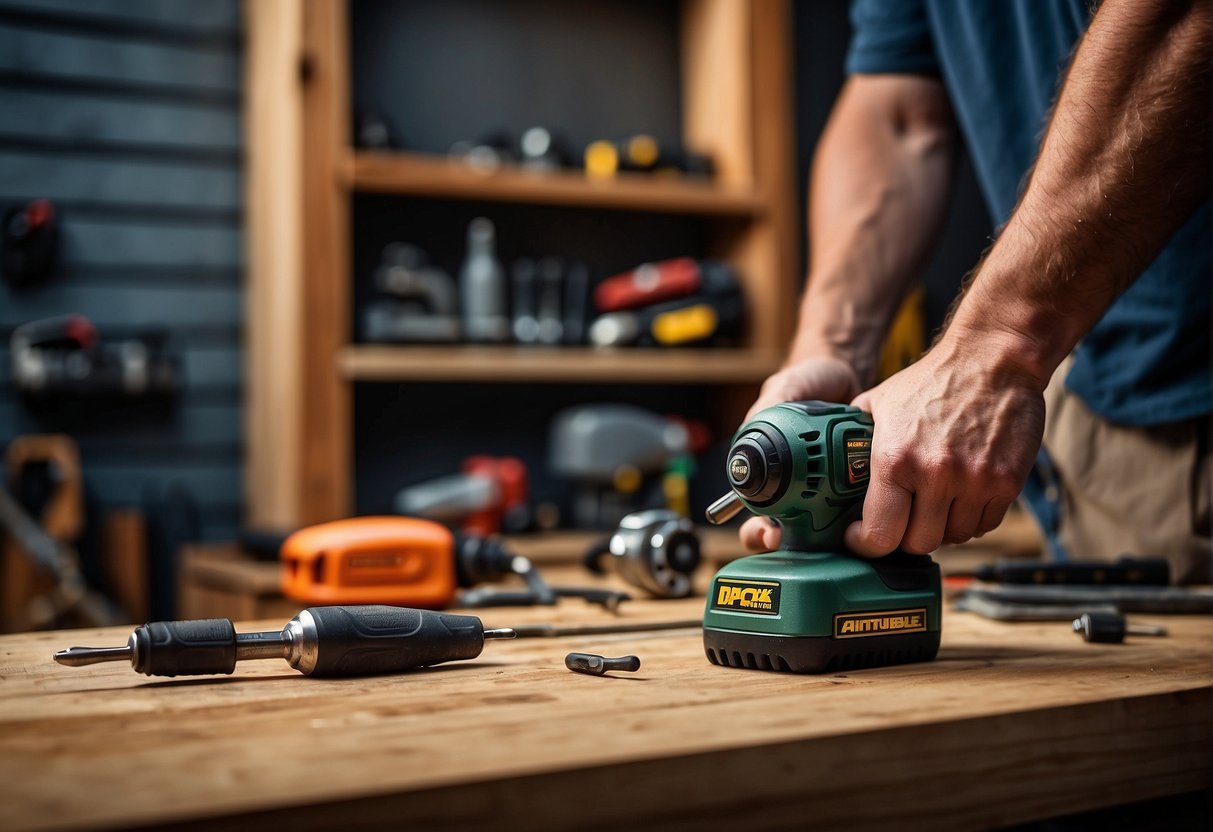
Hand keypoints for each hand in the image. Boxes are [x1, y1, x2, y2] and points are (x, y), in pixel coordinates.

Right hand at [738, 356, 861, 551]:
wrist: (849, 372)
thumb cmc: (810, 379)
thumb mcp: (785, 388)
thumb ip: (770, 406)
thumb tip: (754, 431)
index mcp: (774, 467)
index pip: (758, 511)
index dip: (761, 529)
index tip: (770, 533)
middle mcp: (799, 482)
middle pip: (790, 528)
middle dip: (792, 543)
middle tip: (803, 543)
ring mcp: (829, 485)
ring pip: (825, 526)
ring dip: (828, 536)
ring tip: (835, 538)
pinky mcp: (858, 483)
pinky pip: (859, 507)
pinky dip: (861, 516)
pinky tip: (866, 518)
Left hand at [845, 334, 1044, 555]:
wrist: (994, 358)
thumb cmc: (933, 381)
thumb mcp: (879, 403)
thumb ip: (855, 438)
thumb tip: (831, 463)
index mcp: (895, 459)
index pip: (879, 534)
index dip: (867, 543)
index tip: (862, 538)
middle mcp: (934, 475)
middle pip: (918, 543)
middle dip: (907, 535)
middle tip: (904, 518)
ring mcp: (974, 481)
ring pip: (955, 537)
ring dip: (942, 527)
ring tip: (936, 502)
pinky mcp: (1006, 482)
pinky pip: (985, 524)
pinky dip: (972, 517)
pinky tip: (963, 495)